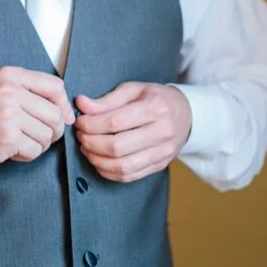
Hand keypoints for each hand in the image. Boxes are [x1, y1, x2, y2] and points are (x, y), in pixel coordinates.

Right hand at [0, 66, 73, 172]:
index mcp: (10, 76)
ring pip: (48, 134)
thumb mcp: (3, 92)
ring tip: (21, 141)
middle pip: (55, 114)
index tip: (64, 116)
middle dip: (54, 130)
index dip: (64, 104)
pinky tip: (13, 150)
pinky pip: (35, 149)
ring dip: (39, 144)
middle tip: (39, 135)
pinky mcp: (7, 138)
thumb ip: (34, 94)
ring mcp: (8, 115)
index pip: (55, 86)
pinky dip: (28, 154)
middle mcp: (9, 92)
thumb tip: (69, 113)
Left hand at [74, 83, 191, 183]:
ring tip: (87, 148)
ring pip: (122, 166)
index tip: (80, 122)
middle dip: (91, 143)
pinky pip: (128, 176)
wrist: (186, 115)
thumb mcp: (134, 90)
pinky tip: (99, 160)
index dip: (91, 124)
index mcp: (156, 108)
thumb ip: (107, 99)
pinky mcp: (160, 165)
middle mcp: (163, 132)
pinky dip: (108, 172)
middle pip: (117, 147)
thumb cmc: (156, 99)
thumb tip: (81, 105)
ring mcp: (163, 152)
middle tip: (81, 136)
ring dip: (96, 160)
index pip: (115, 122)